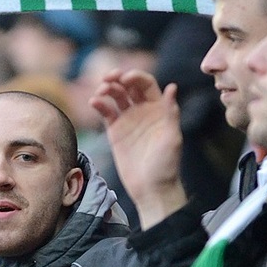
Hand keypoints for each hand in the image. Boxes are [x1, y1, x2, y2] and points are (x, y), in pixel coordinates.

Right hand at [89, 69, 186, 228]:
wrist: (151, 189)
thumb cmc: (166, 165)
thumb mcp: (173, 138)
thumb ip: (171, 112)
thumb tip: (172, 86)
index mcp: (159, 108)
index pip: (146, 84)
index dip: (136, 77)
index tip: (126, 78)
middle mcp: (143, 111)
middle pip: (128, 86)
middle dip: (118, 78)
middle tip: (108, 78)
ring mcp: (128, 120)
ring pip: (116, 96)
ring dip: (107, 89)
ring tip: (100, 91)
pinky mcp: (115, 132)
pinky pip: (106, 112)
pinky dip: (99, 104)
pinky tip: (94, 102)